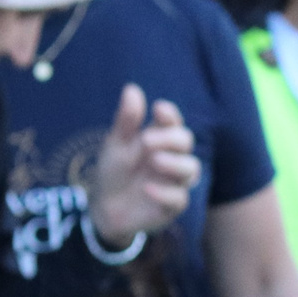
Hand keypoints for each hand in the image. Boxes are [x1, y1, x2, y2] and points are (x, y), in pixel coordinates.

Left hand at [87, 84, 196, 248]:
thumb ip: (126, 120)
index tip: (158, 109)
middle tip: (147, 141)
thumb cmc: (114, 171)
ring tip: (155, 161)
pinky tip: (146, 188)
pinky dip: (165, 193)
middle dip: (171, 139)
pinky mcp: (172, 205)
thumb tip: (132, 89)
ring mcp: (175, 181)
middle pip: (186, 142)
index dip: (170, 116)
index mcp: (160, 139)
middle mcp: (173, 158)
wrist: (105, 207)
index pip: (173, 122)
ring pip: (192, 169)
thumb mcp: (116, 144)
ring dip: (175, 164)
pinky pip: (179, 198)